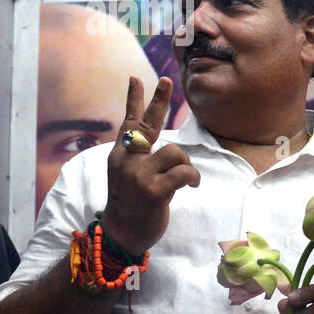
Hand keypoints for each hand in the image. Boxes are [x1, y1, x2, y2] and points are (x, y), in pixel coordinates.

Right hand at [100, 77, 200, 254]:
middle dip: (158, 100)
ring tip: (186, 179)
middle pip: (147, 125)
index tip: (136, 78)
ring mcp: (139, 175)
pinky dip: (192, 177)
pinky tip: (191, 186)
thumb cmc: (131, 206)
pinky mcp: (154, 190)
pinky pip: (183, 173)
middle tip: (165, 81)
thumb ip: (141, 159)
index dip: (134, 100)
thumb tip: (163, 147)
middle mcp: (127, 161)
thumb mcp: (129, 177)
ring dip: (186, 165)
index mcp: (120, 156)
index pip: (128, 122)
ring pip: (174, 152)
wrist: (121, 235)